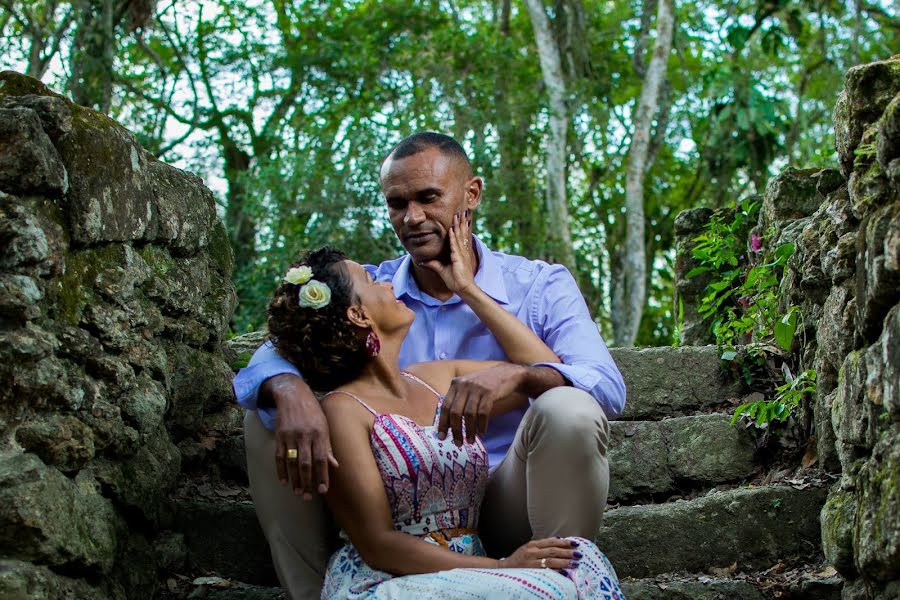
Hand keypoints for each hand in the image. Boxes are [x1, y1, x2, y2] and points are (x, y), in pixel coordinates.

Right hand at [266, 375, 338, 498]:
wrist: (292, 395)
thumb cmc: (312, 412)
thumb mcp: (324, 425)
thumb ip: (328, 446)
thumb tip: (335, 465)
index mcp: (319, 433)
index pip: (322, 459)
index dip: (322, 476)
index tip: (323, 490)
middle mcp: (305, 435)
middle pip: (306, 464)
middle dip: (308, 482)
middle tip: (308, 497)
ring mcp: (291, 435)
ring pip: (292, 462)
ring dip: (295, 480)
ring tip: (298, 493)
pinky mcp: (279, 435)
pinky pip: (279, 456)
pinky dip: (281, 470)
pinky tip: (283, 481)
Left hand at [420, 209, 474, 294]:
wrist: (463, 288)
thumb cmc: (455, 280)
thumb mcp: (441, 270)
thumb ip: (433, 264)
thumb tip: (422, 261)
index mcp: (459, 252)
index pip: (459, 236)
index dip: (459, 226)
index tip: (459, 217)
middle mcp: (461, 251)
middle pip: (461, 233)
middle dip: (461, 221)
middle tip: (462, 210)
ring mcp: (460, 253)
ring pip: (459, 236)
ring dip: (458, 224)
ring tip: (458, 214)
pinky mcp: (458, 258)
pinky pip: (454, 244)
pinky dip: (452, 236)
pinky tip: (451, 229)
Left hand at [438, 363, 524, 444]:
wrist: (507, 374)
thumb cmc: (485, 384)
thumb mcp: (468, 387)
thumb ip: (458, 400)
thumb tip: (449, 424)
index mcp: (455, 384)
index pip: (445, 406)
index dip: (442, 423)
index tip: (442, 437)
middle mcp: (464, 385)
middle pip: (455, 412)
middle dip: (456, 430)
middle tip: (458, 443)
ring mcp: (476, 388)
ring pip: (469, 414)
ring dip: (469, 430)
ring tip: (470, 441)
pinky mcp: (489, 392)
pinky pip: (483, 413)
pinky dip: (481, 425)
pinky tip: (482, 433)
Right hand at [501, 538, 582, 570]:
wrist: (504, 568)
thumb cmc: (518, 559)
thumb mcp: (528, 548)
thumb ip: (542, 545)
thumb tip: (558, 539)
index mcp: (532, 544)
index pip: (551, 542)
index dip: (564, 543)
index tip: (575, 544)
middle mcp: (532, 551)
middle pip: (553, 550)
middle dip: (567, 552)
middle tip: (578, 554)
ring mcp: (531, 562)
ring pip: (551, 560)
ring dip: (564, 561)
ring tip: (575, 563)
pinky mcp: (530, 571)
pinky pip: (546, 570)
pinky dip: (556, 570)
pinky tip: (564, 571)